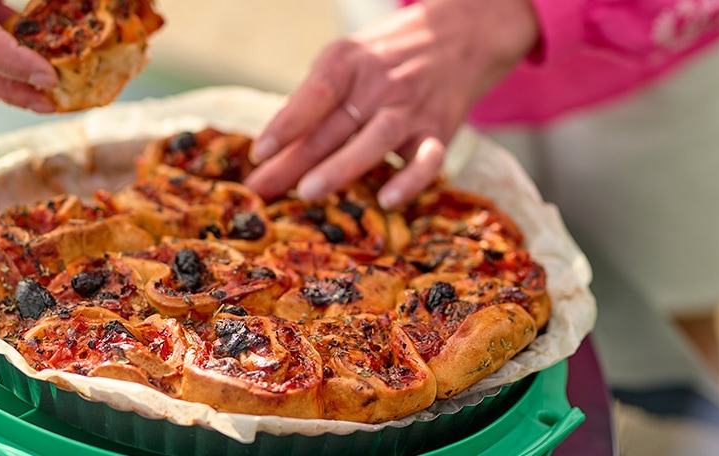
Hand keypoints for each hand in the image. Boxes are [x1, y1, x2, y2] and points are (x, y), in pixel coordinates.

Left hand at [244, 0, 538, 208]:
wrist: (459, 35)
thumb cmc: (386, 56)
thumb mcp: (347, 59)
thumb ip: (316, 99)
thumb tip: (276, 150)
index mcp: (349, 62)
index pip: (315, 93)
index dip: (285, 123)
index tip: (258, 152)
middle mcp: (380, 84)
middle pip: (332, 126)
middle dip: (292, 162)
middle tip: (261, 192)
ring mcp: (410, 108)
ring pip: (374, 140)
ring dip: (340, 167)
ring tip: (308, 192)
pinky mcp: (439, 130)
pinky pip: (427, 159)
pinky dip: (409, 181)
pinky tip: (386, 200)